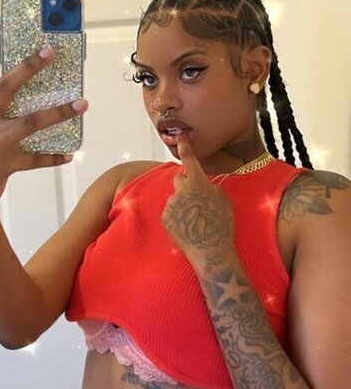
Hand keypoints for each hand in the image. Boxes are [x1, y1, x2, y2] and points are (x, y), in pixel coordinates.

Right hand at [0, 25, 87, 209]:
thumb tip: (34, 85)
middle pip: (5, 86)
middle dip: (28, 66)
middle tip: (50, 50)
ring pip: (30, 122)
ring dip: (59, 112)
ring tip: (83, 103)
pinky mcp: (3, 164)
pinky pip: (36, 158)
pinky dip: (54, 156)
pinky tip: (69, 153)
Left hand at [160, 131, 235, 262]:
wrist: (210, 252)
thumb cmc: (222, 227)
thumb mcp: (225, 202)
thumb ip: (212, 188)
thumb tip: (205, 185)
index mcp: (198, 183)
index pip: (190, 160)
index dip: (186, 146)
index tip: (180, 135)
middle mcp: (182, 190)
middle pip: (180, 180)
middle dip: (186, 186)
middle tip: (196, 201)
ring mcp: (171, 204)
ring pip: (176, 200)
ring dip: (183, 206)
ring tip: (195, 222)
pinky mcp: (164, 217)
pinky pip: (170, 213)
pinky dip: (177, 219)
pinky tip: (187, 229)